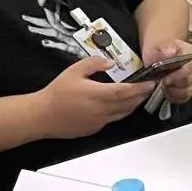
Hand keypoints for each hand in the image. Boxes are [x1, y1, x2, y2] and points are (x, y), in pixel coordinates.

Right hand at [33, 58, 154, 139]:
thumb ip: (94, 63)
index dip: (141, 88)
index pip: (126, 92)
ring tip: (139, 96)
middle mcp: (101, 110)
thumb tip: (110, 62)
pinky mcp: (92, 129)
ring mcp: (98, 122)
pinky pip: (111, 120)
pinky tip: (120, 106)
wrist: (40, 116)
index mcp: (98, 95)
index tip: (151, 83)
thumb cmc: (56, 93)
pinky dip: (120, 113)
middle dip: (141, 96)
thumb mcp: (74, 70)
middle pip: (128, 104)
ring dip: (133, 105)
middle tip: (149, 88)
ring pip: (122, 114)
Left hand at [141, 39, 191, 104]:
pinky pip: (184, 97)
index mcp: (191, 53)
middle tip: (161, 81)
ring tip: (164, 85)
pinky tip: (167, 90)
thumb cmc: (160, 51)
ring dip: (172, 91)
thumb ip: (164, 48)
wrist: (160, 55)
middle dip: (172, 84)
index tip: (164, 79)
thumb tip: (170, 51)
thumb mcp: (158, 46)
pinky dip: (173, 96)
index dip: (176, 76)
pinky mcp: (191, 88)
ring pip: (187, 91)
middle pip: (188, 81)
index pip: (189, 68)